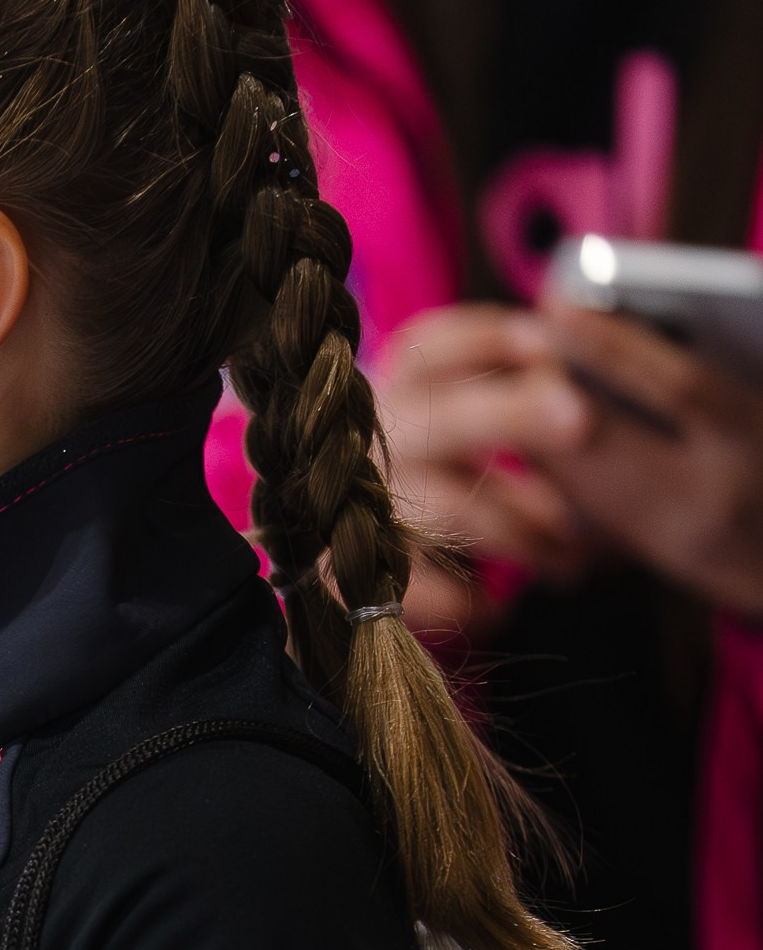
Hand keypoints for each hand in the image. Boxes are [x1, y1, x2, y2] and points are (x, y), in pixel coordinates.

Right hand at [375, 307, 596, 614]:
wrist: (364, 568)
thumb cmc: (451, 485)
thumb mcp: (478, 432)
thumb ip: (528, 405)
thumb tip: (597, 387)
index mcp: (403, 396)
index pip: (430, 349)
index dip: (486, 340)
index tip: (545, 343)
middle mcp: (377, 444)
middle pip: (439, 416)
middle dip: (513, 414)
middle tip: (581, 420)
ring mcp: (362, 506)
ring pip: (445, 507)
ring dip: (522, 530)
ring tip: (570, 558)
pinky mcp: (352, 575)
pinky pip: (417, 589)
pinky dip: (468, 603)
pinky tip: (499, 609)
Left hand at [518, 300, 762, 620]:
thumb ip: (711, 375)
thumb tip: (633, 319)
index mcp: (751, 442)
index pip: (677, 387)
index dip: (613, 341)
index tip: (556, 301)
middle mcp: (714, 497)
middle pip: (609, 437)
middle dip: (553, 382)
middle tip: (515, 331)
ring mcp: (681, 537)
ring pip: (586, 477)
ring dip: (543, 420)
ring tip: (517, 364)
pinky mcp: (660, 557)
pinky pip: (592, 507)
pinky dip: (562, 460)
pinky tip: (540, 420)